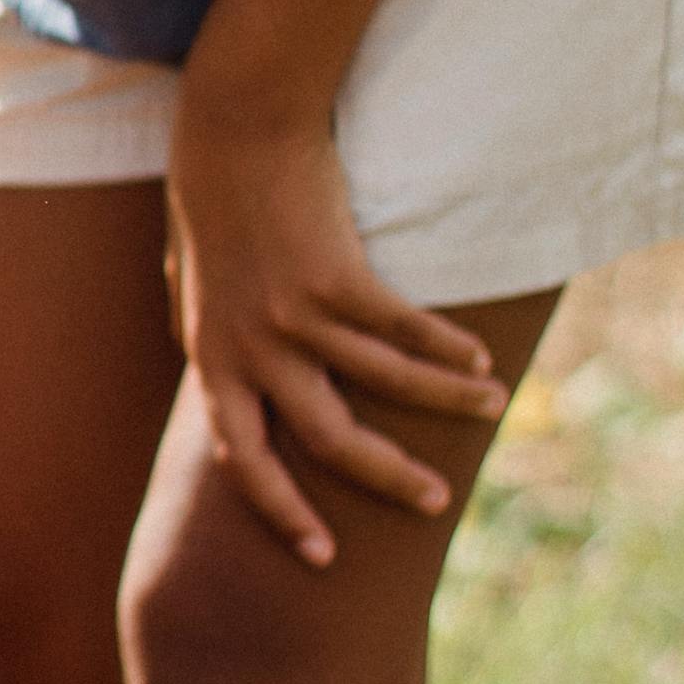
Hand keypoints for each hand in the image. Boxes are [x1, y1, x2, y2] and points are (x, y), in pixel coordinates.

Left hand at [163, 97, 509, 566]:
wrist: (233, 127)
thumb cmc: (211, 198)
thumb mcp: (191, 280)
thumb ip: (209, 334)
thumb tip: (212, 371)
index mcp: (211, 358)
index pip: (244, 459)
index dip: (282, 511)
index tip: (322, 556)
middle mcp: (250, 348)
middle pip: (328, 441)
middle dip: (388, 477)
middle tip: (436, 502)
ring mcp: (293, 315)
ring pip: (384, 384)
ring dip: (445, 403)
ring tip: (492, 408)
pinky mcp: (336, 277)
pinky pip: (405, 329)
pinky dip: (447, 349)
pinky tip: (478, 359)